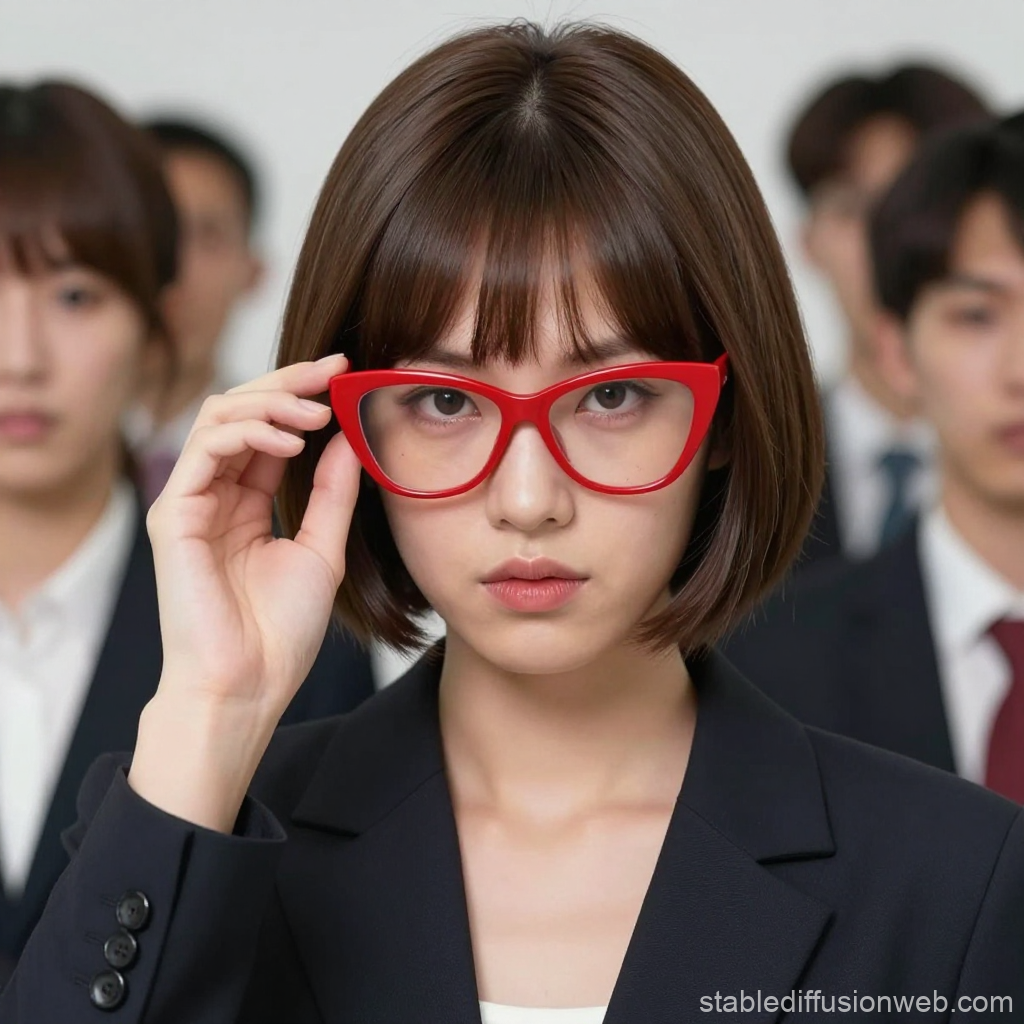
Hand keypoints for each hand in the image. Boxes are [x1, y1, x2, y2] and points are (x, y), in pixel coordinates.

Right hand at [129, 354, 358, 828]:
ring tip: (316, 410)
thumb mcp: (322, 548)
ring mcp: (192, 501)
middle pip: (243, 412)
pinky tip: (290, 440)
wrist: (248, 686)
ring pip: (221, 418)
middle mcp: (216, 495)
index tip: (348, 375)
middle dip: (289, 384)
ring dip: (272, 403)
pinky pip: (205, 449)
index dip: (305, 398)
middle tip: (333, 370)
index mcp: (248, 503)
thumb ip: (331, 492)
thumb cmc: (280, 633)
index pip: (272, 431)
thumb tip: (349, 437)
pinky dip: (248, 432)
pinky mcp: (174, 514)